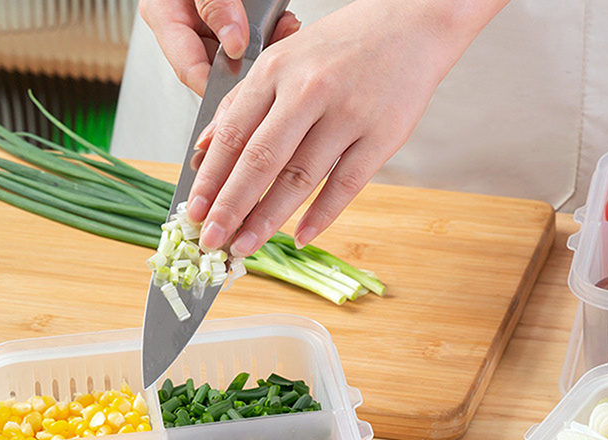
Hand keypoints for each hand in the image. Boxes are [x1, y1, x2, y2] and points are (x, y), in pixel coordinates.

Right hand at [140, 0, 300, 95]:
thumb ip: (213, 4)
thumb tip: (233, 43)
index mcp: (165, 16)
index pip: (191, 71)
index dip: (220, 87)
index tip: (247, 90)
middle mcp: (185, 23)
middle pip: (218, 66)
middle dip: (250, 64)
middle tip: (275, 52)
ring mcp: (207, 22)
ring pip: (238, 53)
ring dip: (265, 47)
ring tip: (283, 31)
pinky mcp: (229, 17)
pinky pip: (250, 35)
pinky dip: (270, 32)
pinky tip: (283, 24)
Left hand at [186, 0, 508, 253]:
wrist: (413, 25)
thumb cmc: (345, 45)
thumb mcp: (284, 58)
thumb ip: (243, 102)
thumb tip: (205, 149)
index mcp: (278, 69)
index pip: (233, 133)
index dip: (211, 178)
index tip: (194, 211)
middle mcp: (309, 91)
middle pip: (261, 160)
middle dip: (231, 207)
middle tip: (212, 240)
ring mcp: (348, 115)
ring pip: (300, 178)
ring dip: (269, 219)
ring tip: (246, 246)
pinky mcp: (382, 137)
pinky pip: (346, 184)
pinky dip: (322, 215)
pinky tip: (301, 236)